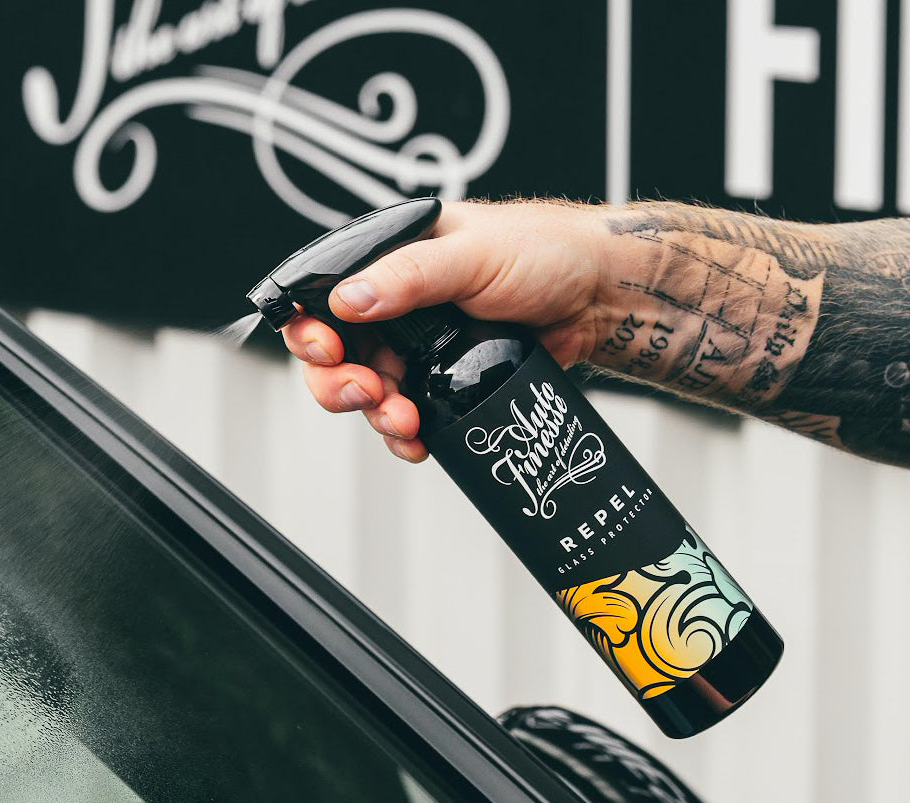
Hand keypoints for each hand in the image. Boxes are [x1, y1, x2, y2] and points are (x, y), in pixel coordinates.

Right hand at [279, 199, 610, 461]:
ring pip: (368, 392)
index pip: (322, 297)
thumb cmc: (545, 253)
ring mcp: (417, 347)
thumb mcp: (472, 254)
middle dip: (340, 384)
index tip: (330, 353)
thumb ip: (409, 276)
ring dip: (376, 414)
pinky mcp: (443, 381)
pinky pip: (405, 416)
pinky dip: (403, 435)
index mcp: (390, 260)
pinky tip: (417, 441)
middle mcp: (396, 305)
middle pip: (335, 357)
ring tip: (404, 421)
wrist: (599, 296)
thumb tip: (349, 300)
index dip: (311, 331)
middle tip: (368, 394)